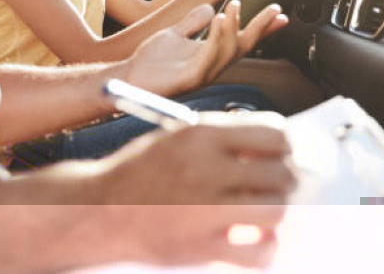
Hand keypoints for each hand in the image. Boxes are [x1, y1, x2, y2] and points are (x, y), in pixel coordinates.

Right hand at [96, 111, 295, 267]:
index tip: (279, 154)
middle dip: (285, 178)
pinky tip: (253, 238)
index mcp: (200, 135)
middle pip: (282, 171)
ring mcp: (203, 210)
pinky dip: (266, 247)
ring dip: (276, 210)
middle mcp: (205, 168)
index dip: (283, 144)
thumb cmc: (141, 173)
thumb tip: (280, 147)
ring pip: (277, 209)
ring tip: (262, 210)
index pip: (275, 132)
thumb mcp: (177, 137)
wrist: (99, 211)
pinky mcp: (201, 248)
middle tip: (275, 184)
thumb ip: (224, 138)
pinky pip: (261, 252)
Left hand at [125, 0, 287, 96]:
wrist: (130, 77)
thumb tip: (210, 7)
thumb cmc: (151, 61)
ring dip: (233, 28)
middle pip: (242, 46)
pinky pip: (207, 57)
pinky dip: (215, 39)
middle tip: (275, 10)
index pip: (241, 39)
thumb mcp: (175, 34)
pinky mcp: (189, 78)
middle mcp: (211, 65)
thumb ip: (193, 21)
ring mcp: (202, 73)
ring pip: (227, 51)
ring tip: (234, 7)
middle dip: (260, 29)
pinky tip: (218, 20)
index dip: (261, 28)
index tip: (279, 14)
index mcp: (210, 54)